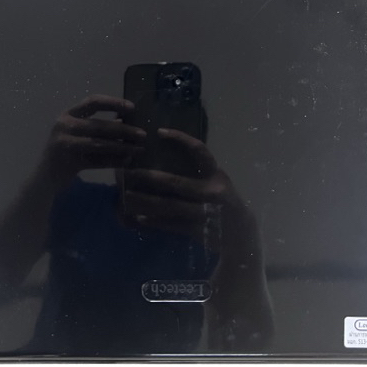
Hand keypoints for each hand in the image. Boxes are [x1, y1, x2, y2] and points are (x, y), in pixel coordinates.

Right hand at [40, 95, 144, 186]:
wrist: (44, 178)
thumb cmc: (67, 150)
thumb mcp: (79, 134)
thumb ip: (98, 126)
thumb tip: (127, 122)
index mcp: (68, 115)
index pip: (93, 102)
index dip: (113, 103)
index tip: (132, 108)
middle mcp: (64, 127)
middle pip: (99, 125)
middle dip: (124, 130)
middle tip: (143, 134)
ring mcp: (64, 145)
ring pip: (99, 144)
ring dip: (122, 146)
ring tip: (139, 149)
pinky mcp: (68, 163)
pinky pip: (97, 161)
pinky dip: (114, 161)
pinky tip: (127, 162)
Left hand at [121, 129, 255, 252]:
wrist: (241, 233)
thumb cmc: (224, 201)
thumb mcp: (217, 182)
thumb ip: (199, 172)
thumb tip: (165, 158)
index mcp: (216, 174)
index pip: (199, 151)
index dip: (180, 139)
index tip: (160, 132)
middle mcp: (212, 191)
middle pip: (177, 183)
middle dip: (151, 177)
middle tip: (130, 172)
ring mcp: (205, 212)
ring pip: (170, 206)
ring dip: (146, 202)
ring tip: (126, 197)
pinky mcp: (198, 231)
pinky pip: (171, 225)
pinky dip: (154, 222)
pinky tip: (138, 218)